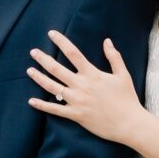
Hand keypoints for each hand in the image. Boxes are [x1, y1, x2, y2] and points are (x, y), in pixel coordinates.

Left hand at [27, 29, 145, 145]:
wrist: (129, 123)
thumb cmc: (127, 98)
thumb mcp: (123, 74)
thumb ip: (114, 57)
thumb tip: (107, 41)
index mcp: (92, 74)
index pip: (73, 53)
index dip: (61, 42)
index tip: (51, 34)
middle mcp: (81, 86)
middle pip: (57, 69)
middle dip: (43, 59)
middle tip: (33, 52)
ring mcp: (77, 101)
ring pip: (52, 87)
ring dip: (39, 78)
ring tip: (29, 70)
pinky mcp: (75, 115)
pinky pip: (55, 109)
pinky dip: (42, 105)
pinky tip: (31, 101)